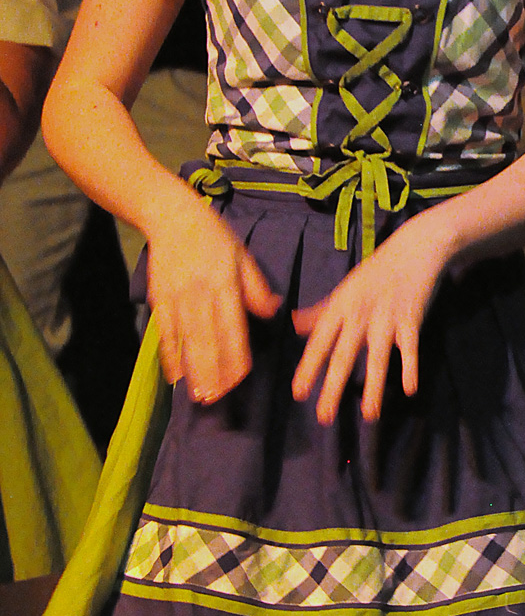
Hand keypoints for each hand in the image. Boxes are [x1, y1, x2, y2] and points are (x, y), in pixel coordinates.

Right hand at [146, 190, 280, 402]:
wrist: (170, 216)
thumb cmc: (213, 236)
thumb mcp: (243, 255)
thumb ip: (256, 287)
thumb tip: (273, 311)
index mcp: (225, 283)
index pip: (233, 326)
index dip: (236, 353)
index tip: (241, 378)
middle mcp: (200, 294)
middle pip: (208, 339)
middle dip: (213, 371)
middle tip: (218, 398)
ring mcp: (177, 298)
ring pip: (186, 340)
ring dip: (193, 370)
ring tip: (199, 395)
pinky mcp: (159, 299)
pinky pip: (165, 333)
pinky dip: (168, 356)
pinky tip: (174, 376)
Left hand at [292, 209, 455, 425]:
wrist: (415, 249)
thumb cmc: (377, 270)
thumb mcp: (345, 287)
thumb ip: (321, 310)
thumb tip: (293, 325)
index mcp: (341, 305)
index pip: (320, 341)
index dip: (308, 368)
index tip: (298, 393)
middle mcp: (360, 313)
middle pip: (344, 356)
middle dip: (332, 387)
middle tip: (324, 417)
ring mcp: (387, 317)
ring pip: (377, 357)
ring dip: (374, 387)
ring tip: (369, 414)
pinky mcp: (412, 319)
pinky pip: (410, 348)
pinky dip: (410, 367)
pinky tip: (410, 388)